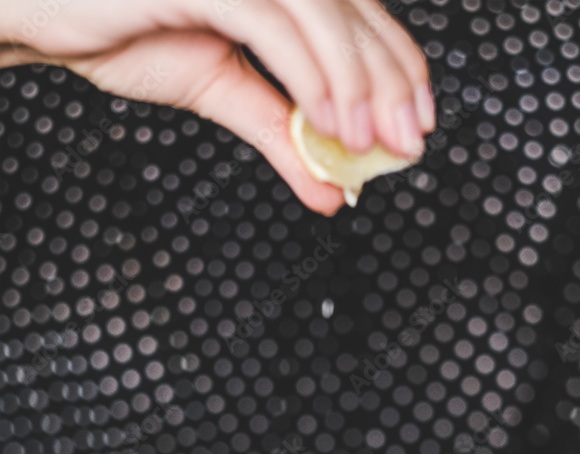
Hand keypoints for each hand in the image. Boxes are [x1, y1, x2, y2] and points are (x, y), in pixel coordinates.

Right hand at [1, 0, 433, 213]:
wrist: (43, 12)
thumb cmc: (119, 28)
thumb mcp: (221, 91)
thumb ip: (281, 135)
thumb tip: (333, 190)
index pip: (358, 17)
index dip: (397, 68)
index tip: (416, 125)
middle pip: (354, 14)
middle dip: (391, 84)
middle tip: (407, 144)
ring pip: (324, 15)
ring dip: (358, 83)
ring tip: (370, 144)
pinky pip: (274, 23)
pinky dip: (308, 75)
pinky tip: (329, 123)